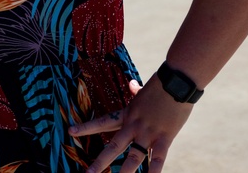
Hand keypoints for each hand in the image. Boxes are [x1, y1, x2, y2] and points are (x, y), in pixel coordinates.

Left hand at [69, 79, 192, 172]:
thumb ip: (136, 91)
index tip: (71, 132)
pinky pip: (158, 159)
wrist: (176, 83)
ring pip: (134, 156)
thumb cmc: (161, 85)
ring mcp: (148, 133)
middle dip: (101, 161)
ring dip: (125, 171)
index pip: (103, 122)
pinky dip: (154, 172)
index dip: (86, 127)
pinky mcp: (164, 138)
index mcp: (127, 113)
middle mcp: (133, 125)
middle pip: (114, 146)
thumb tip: (132, 85)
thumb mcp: (144, 90)